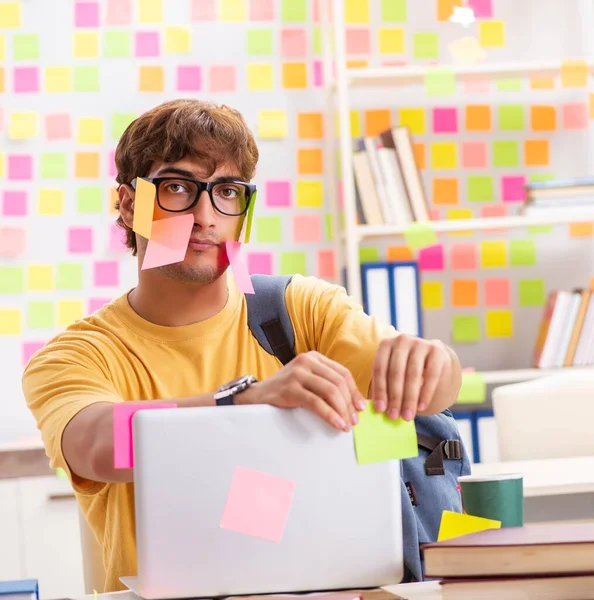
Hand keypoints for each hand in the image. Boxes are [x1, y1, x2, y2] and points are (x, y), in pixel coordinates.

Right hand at [239, 351, 366, 431]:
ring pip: (330, 391)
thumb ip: (325, 384)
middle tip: (354, 421)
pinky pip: (316, 402)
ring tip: (346, 425)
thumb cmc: (285, 391)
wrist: (255, 396)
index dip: (354, 391)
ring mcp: (297, 373)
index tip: (361, 408)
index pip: (342, 372)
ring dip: (342, 410)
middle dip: (349, 403)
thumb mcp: (307, 380)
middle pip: (338, 382)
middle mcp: (306, 361)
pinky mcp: (290, 388)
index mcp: (314, 357)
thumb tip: (353, 404)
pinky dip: (330, 415)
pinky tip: (336, 424)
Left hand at [370, 335, 453, 421]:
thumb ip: (385, 387)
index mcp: (386, 344)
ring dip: (409, 398)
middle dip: (394, 397)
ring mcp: (420, 343)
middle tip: (394, 416)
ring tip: (407, 416)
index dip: (379, 390)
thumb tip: (378, 409)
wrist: (434, 360)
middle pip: (396, 372)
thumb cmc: (406, 370)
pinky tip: (421, 407)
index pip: (379, 369)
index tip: (380, 409)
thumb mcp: (393, 374)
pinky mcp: (437, 349)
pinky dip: (426, 393)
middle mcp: (402, 340)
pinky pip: (431, 374)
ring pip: (413, 374)